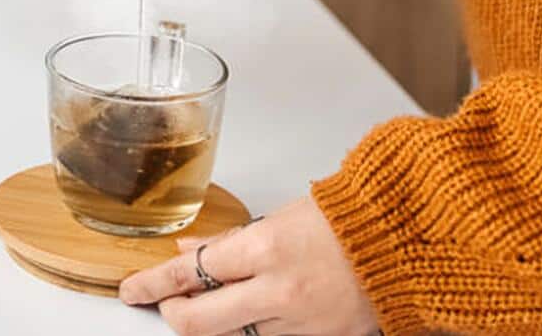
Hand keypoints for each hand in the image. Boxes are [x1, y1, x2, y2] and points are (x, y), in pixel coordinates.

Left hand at [118, 199, 378, 335]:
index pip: (192, 273)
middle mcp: (279, 291)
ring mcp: (300, 323)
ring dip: (211, 325)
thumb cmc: (351, 217)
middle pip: (199, 323)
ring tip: (207, 307)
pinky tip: (249, 316)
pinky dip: (251, 331)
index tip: (133, 289)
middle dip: (172, 315)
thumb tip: (190, 249)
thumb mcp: (281, 216)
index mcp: (267, 248)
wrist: (408, 241)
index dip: (154, 284)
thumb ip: (231, 239)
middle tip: (166, 305)